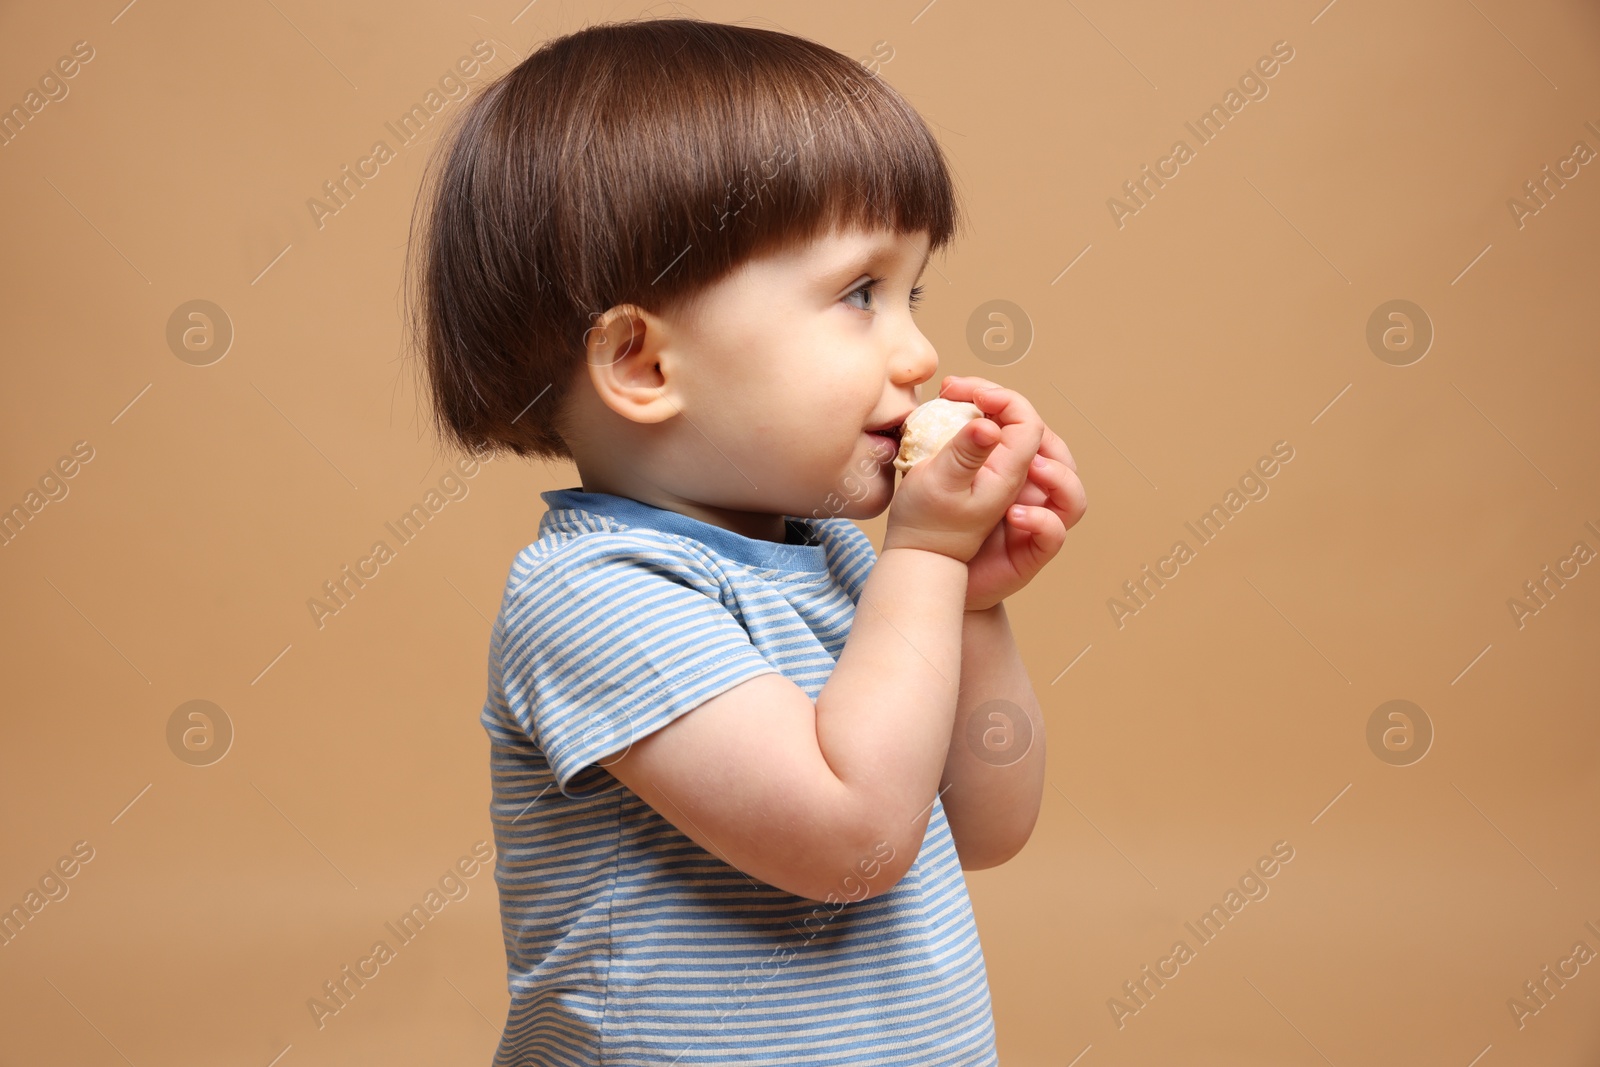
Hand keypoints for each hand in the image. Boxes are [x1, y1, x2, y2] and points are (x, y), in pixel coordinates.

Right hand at [882, 389, 1035, 562]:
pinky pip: (994, 441)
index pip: (1029, 424)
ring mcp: (1001, 477)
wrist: (919, 559)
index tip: (967, 393)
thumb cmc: (926, 527)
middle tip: (952, 390)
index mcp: (1010, 476)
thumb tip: (990, 425)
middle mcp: (1014, 476)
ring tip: (957, 401)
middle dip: (995, 399)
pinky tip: (951, 418)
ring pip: (1012, 431)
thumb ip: (966, 455)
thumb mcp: (942, 487)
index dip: (1004, 399)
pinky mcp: (985, 477)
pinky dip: (978, 424)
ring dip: (989, 410)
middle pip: (1025, 423)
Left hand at [935, 377, 1086, 611]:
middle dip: (1036, 431)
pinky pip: (1055, 533)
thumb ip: (952, 438)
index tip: (966, 389)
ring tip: (1032, 468)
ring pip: (1072, 494)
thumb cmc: (934, 517)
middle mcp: (1031, 487)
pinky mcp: (1033, 549)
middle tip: (996, 417)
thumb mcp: (937, 471)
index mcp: (1010, 461)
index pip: (1024, 422)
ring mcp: (1037, 517)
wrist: (930, 568)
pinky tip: (1016, 515)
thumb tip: (952, 394)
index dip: (1003, 399)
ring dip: (1056, 476)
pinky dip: (1043, 522)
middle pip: (1057, 451)